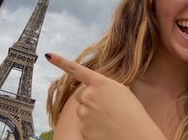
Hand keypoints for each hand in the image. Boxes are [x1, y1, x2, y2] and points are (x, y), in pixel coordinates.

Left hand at [45, 53, 165, 139]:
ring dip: (91, 115)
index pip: (77, 70)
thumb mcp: (122, 92)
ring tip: (109, 121)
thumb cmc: (134, 114)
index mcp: (101, 83)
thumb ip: (105, 87)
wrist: (139, 138)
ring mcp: (85, 113)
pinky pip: (84, 126)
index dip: (61, 62)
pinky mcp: (83, 130)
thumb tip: (94, 89)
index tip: (48, 55)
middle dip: (90, 100)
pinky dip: (92, 129)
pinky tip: (105, 131)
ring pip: (82, 111)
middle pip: (82, 95)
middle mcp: (90, 96)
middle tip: (107, 109)